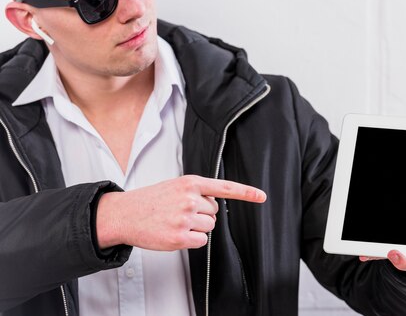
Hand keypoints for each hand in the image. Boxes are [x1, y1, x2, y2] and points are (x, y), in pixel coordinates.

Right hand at [96, 175, 265, 250]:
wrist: (125, 214)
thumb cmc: (151, 200)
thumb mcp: (175, 185)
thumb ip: (197, 191)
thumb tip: (215, 205)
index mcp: (190, 183)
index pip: (224, 187)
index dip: (246, 192)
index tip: (262, 196)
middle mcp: (190, 199)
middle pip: (215, 212)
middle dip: (202, 214)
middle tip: (180, 212)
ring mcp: (185, 218)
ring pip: (209, 227)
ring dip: (196, 227)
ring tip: (175, 221)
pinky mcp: (180, 237)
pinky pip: (201, 241)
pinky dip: (192, 240)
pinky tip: (175, 233)